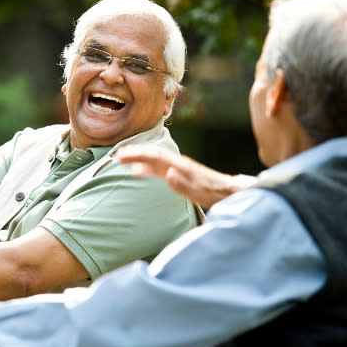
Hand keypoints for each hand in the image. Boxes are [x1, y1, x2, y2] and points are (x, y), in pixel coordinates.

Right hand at [117, 146, 239, 207]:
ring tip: (123, 160)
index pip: (155, 157)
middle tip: (117, 155)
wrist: (229, 191)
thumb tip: (168, 173)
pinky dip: (146, 167)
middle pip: (153, 155)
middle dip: (135, 153)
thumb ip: (184, 184)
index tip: (122, 156)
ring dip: (139, 158)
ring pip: (155, 160)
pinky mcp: (180, 174)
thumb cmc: (215, 193)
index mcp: (181, 166)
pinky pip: (159, 168)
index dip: (138, 155)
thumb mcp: (200, 192)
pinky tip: (139, 172)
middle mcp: (178, 164)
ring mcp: (179, 168)